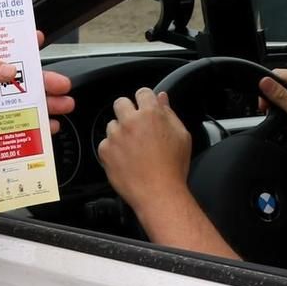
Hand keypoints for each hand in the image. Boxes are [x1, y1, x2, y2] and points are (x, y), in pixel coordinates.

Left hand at [0, 46, 74, 158]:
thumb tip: (10, 69)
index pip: (7, 54)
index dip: (24, 46)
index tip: (40, 40)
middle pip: (27, 83)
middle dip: (48, 82)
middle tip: (63, 85)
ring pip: (29, 106)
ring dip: (48, 105)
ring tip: (64, 106)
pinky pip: (21, 130)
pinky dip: (37, 129)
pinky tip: (49, 128)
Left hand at [96, 89, 193, 213]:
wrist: (159, 193)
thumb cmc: (173, 167)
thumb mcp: (181, 136)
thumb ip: (169, 113)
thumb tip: (162, 98)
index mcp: (151, 114)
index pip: (142, 92)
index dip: (145, 100)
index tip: (145, 108)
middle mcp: (130, 122)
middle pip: (121, 103)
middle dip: (127, 111)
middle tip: (136, 126)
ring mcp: (115, 136)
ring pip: (112, 124)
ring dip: (120, 132)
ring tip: (133, 148)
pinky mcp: (105, 151)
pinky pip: (105, 143)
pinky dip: (112, 149)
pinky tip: (125, 159)